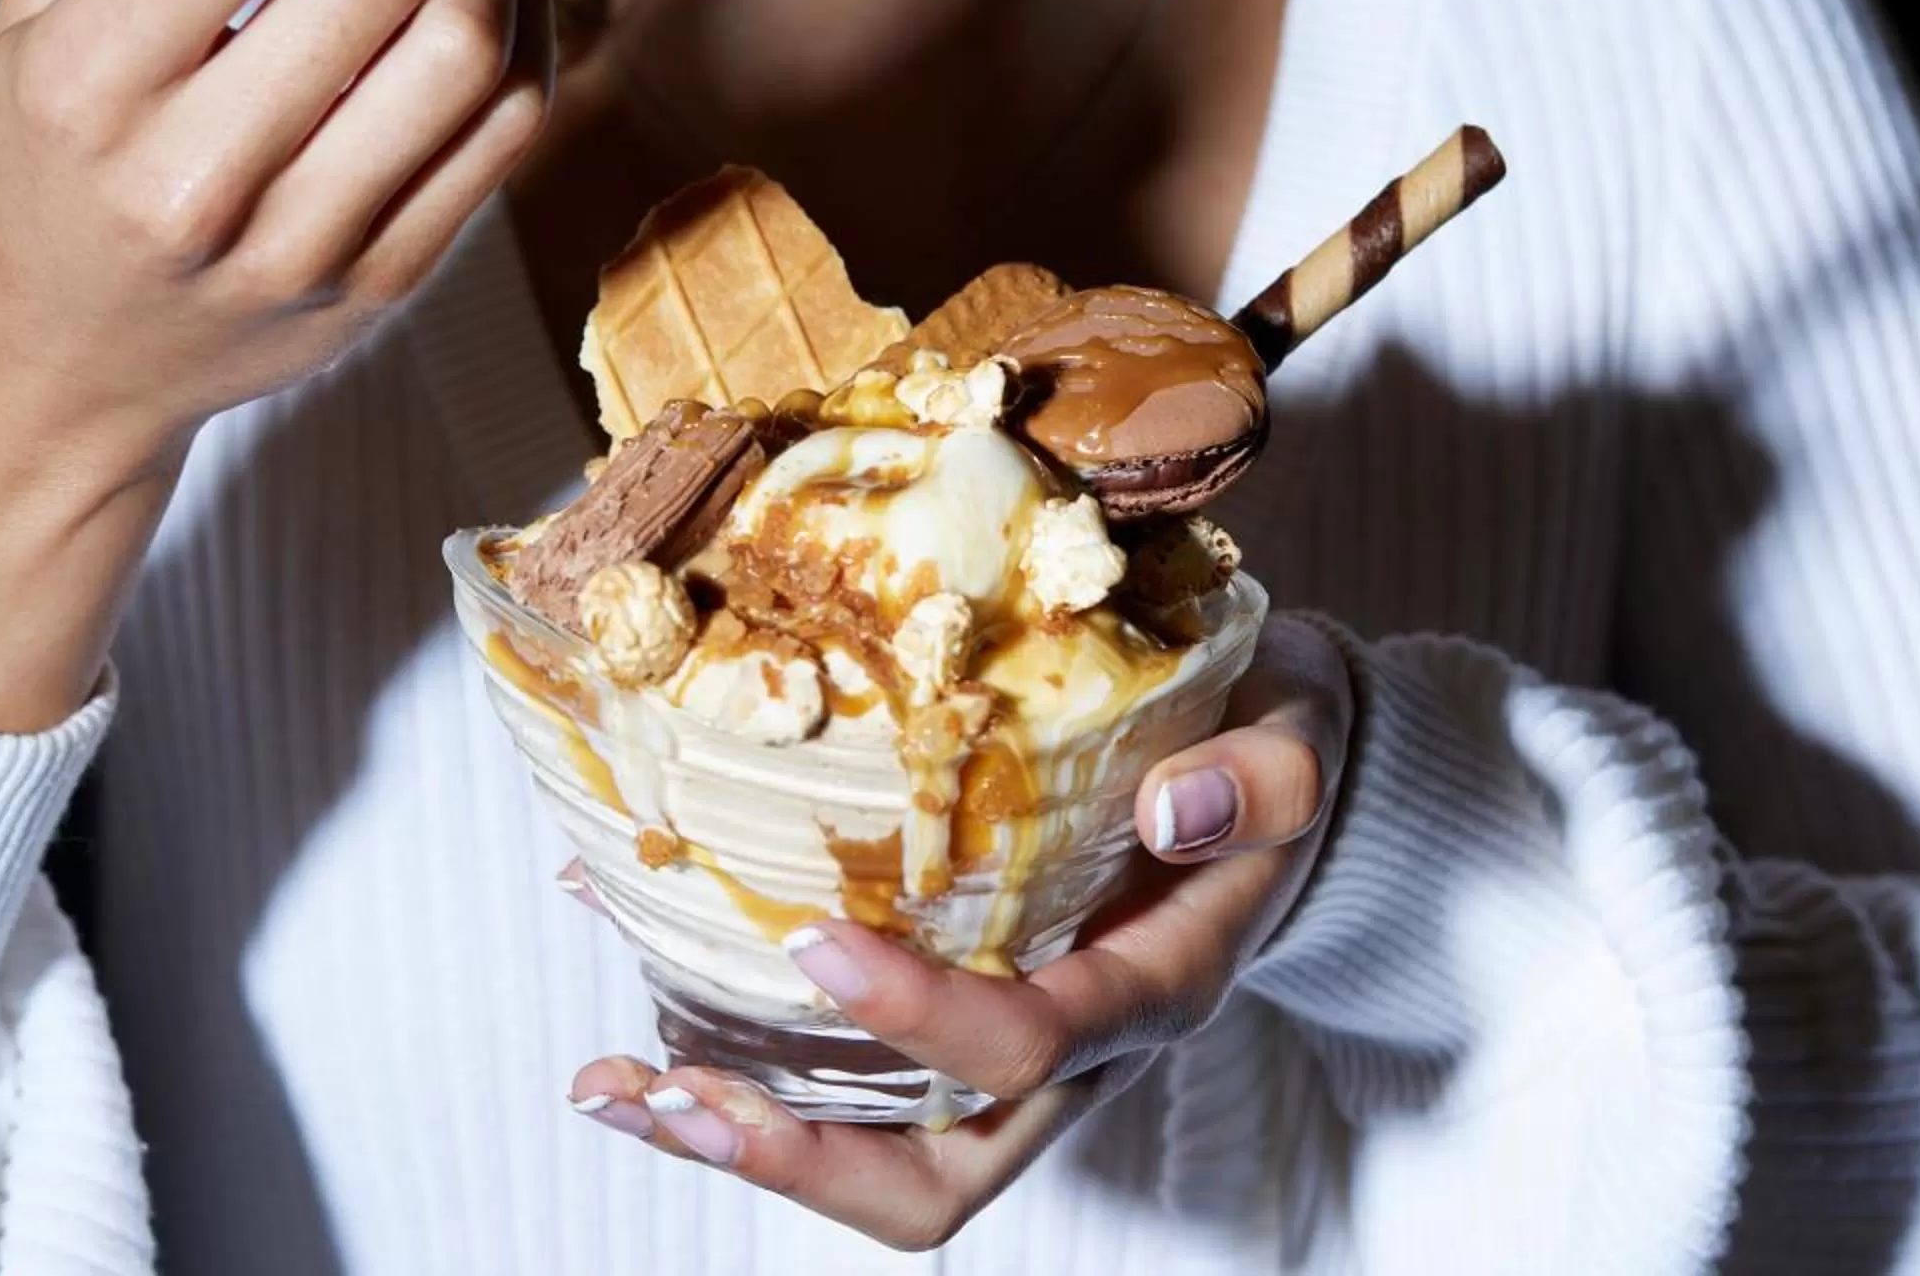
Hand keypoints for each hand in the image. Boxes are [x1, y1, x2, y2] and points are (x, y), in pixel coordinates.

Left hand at [567, 615, 1354, 1250]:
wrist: (1276, 776)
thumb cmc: (1272, 751)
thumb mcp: (1300, 742)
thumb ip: (1261, 778)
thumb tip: (1172, 805)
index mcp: (1158, 988)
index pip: (1035, 1043)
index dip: (924, 1016)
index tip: (816, 942)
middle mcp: (1080, 1059)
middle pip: (944, 1179)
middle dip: (801, 1160)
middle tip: (672, 1094)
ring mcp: (1017, 1064)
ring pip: (884, 1164)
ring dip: (748, 1142)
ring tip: (619, 1091)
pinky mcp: (963, 1033)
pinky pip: (856, 1092)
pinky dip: (745, 1069)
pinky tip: (644, 1023)